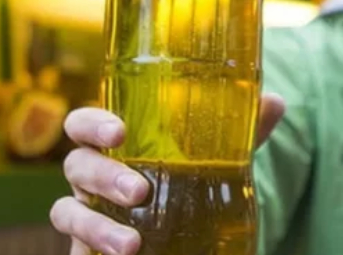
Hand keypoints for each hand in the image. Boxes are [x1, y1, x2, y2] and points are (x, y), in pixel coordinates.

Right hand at [49, 93, 285, 254]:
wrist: (181, 233)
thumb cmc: (187, 182)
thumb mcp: (215, 159)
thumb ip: (240, 132)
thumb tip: (275, 102)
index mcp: (115, 145)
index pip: (84, 124)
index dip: (93, 124)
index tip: (120, 131)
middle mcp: (92, 175)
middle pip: (77, 165)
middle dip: (103, 176)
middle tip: (140, 191)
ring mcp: (87, 213)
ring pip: (67, 212)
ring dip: (96, 226)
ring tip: (132, 245)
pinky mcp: (86, 247)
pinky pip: (75, 249)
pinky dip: (92, 251)